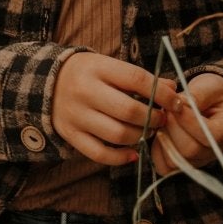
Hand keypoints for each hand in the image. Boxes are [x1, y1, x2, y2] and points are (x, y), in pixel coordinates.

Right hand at [50, 53, 175, 165]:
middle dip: (153, 118)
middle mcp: (85, 91)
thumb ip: (141, 78)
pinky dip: (120, 157)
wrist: (46, 82)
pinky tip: (133, 153)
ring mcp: (76, 115)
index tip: (176, 103)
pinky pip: (99, 153)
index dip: (162, 94)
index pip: (137, 79)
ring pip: (117, 134)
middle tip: (162, 120)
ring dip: (140, 136)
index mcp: (98, 68)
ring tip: (147, 131)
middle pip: (129, 111)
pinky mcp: (70, 134)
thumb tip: (173, 90)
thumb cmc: (88, 74)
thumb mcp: (110, 66)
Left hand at [152, 72, 222, 176]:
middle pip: (190, 150)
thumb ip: (197, 94)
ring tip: (164, 121)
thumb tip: (179, 104)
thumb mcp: (210, 86)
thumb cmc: (212, 94)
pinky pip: (165, 167)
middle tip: (167, 110)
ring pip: (175, 161)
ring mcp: (199, 161)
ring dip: (163, 138)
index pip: (207, 134)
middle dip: (172, 127)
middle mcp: (216, 151)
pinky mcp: (183, 165)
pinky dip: (157, 150)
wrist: (211, 104)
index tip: (176, 103)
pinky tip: (160, 132)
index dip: (187, 120)